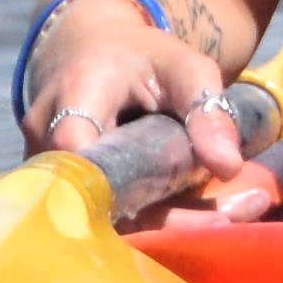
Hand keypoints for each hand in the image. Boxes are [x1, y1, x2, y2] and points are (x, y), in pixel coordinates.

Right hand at [19, 9, 282, 224]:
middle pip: (96, 197)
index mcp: (77, 91)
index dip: (115, 181)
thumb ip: (205, 108)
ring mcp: (50, 169)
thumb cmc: (144, 58)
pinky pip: (110, 217)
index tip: (176, 200)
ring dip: (170, 226)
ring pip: (106, 216)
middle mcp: (48, 135)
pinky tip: (214, 216)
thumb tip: (228, 167)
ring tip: (234, 214)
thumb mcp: (185, 68)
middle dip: (165, 219)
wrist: (100, 56)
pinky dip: (161, 222)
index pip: (77, 145)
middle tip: (229, 217)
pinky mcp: (64, 192)